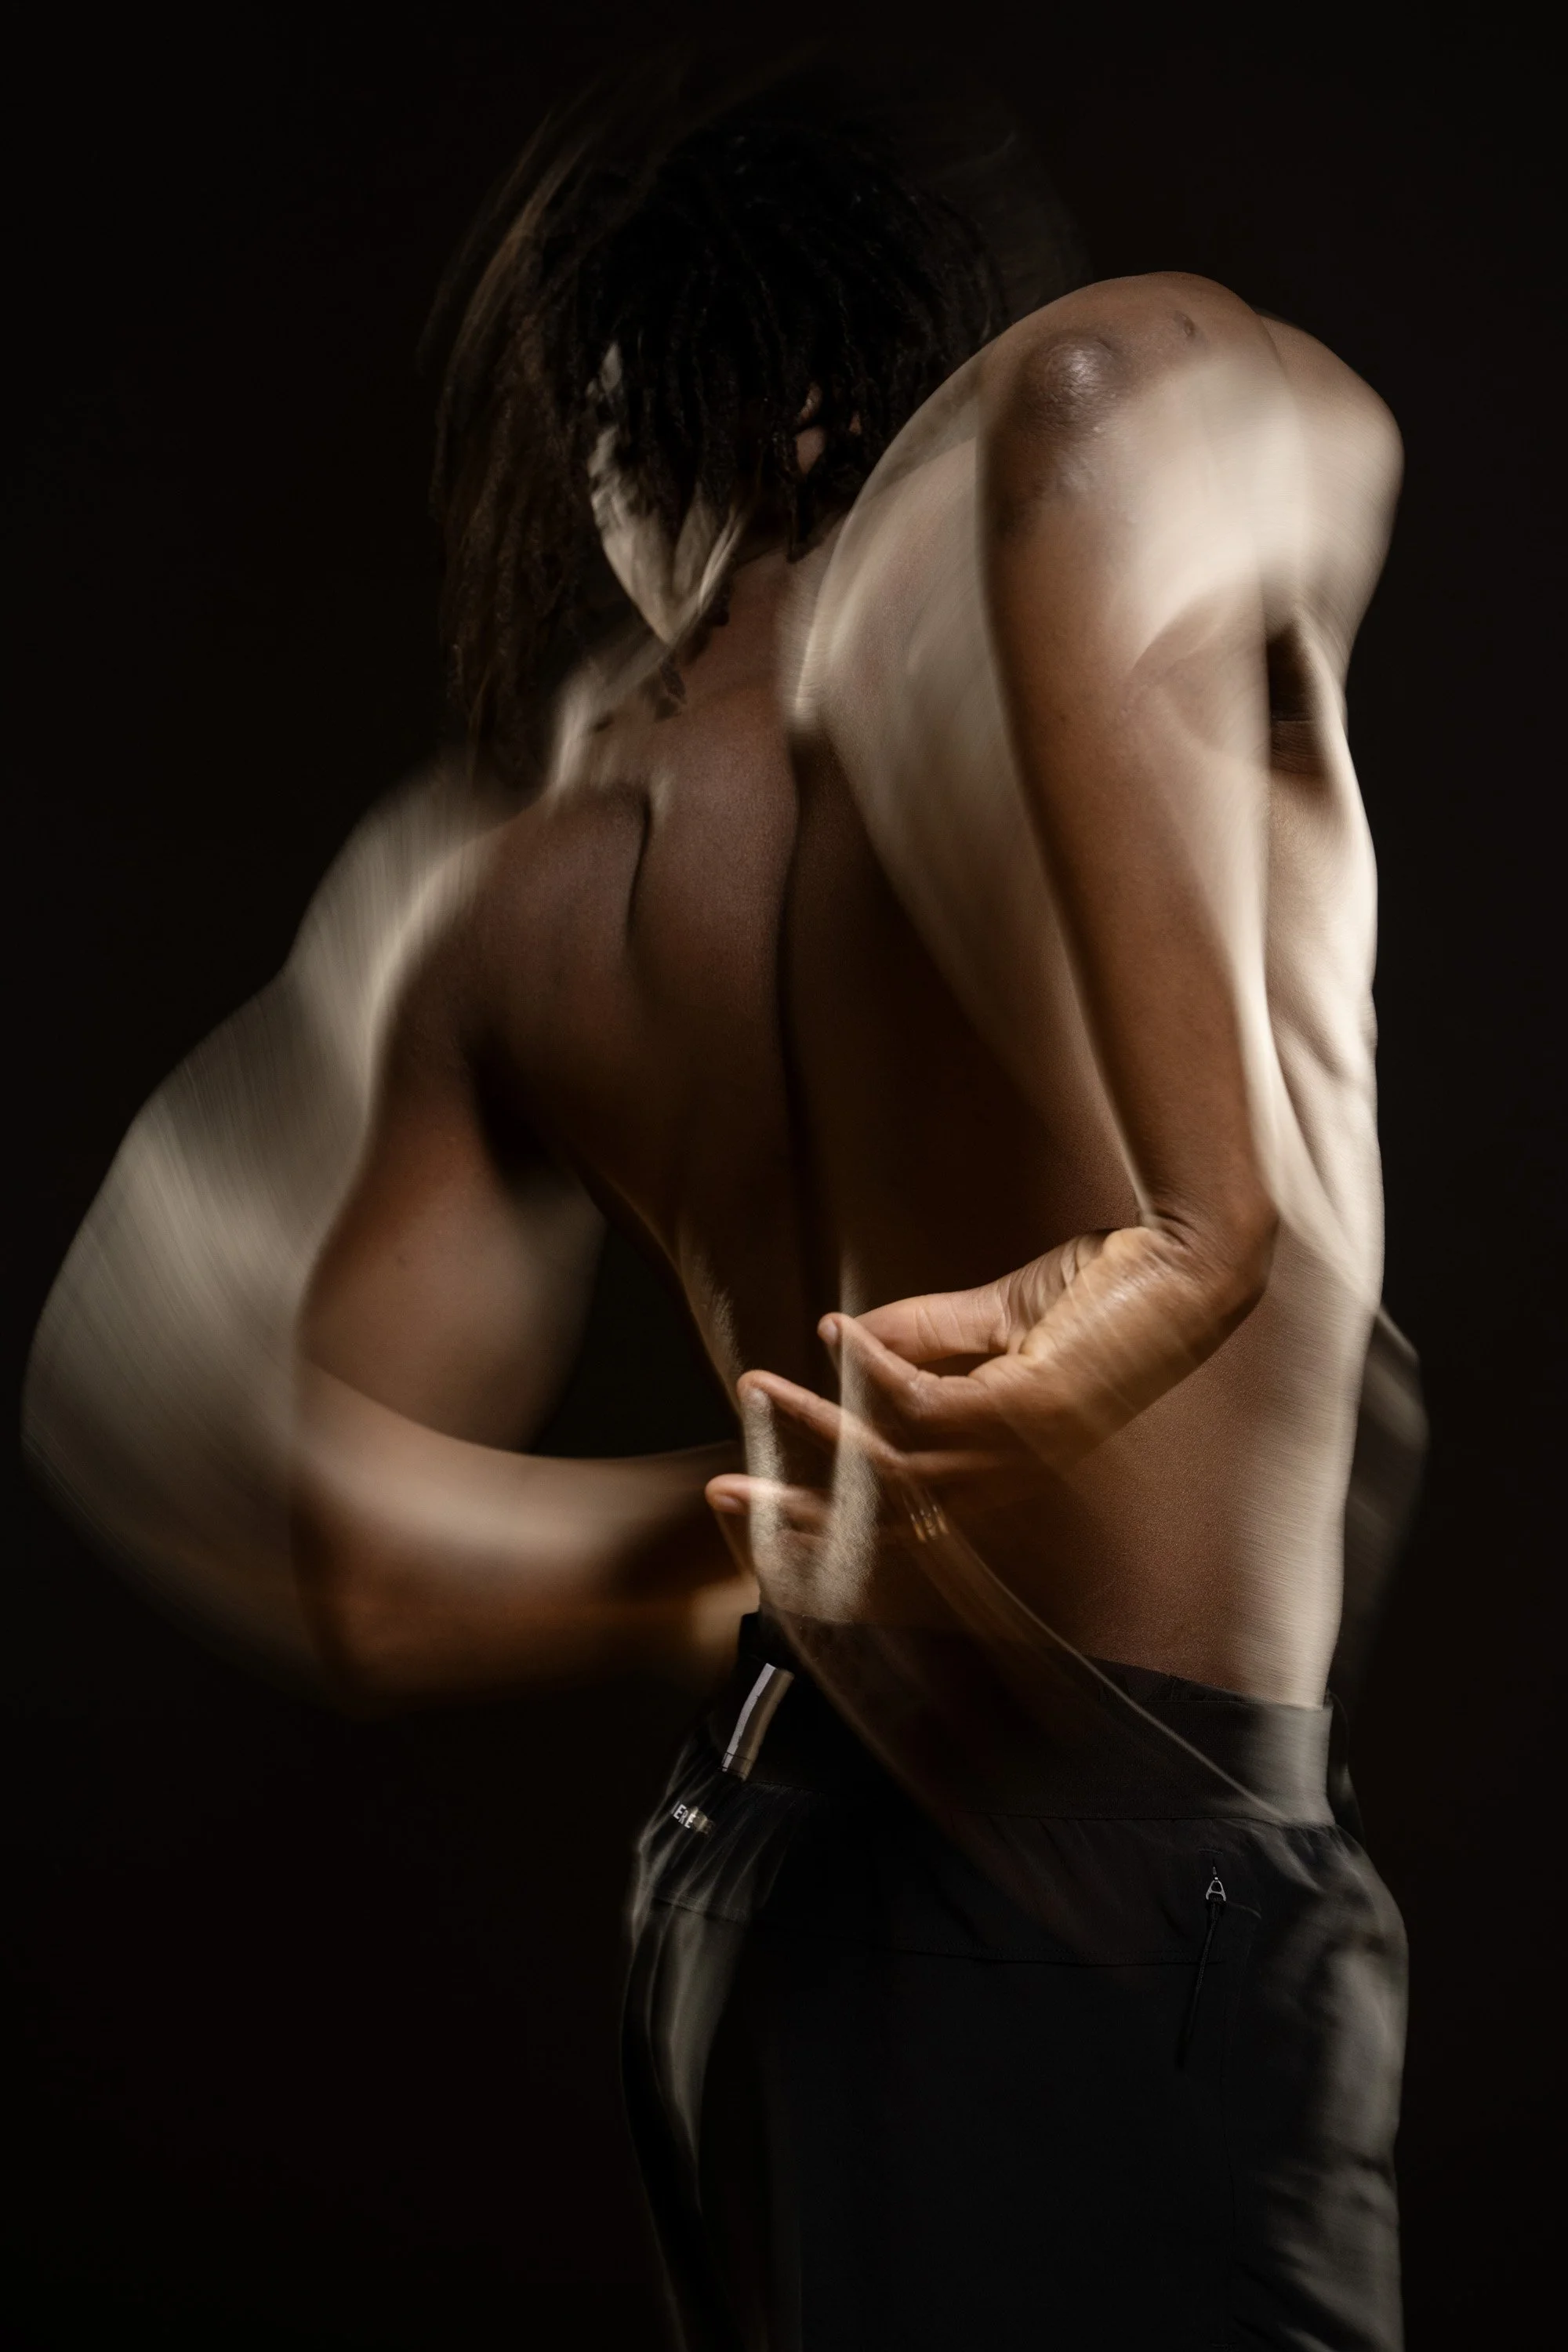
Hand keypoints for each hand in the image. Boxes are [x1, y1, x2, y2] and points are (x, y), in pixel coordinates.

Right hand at [707, 1222, 1255, 1553]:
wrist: (1190, 1267)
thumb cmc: (1113, 1291)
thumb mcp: (1000, 1317)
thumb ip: (922, 1338)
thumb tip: (842, 1344)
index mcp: (1006, 1471)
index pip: (900, 1520)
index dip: (826, 1521)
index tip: (757, 1507)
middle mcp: (1012, 1479)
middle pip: (883, 1520)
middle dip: (798, 1514)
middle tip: (726, 1494)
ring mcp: (1022, 1451)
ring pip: (892, 1465)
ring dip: (817, 1429)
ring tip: (757, 1388)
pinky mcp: (1030, 1409)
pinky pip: (924, 1404)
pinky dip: (872, 1374)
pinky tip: (835, 1338)